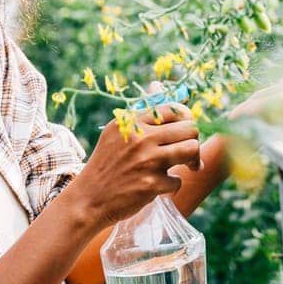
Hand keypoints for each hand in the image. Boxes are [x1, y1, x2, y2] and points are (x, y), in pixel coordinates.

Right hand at [71, 101, 200, 228]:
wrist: (89, 199)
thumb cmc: (106, 164)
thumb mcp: (116, 132)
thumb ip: (140, 113)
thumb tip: (158, 84)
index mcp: (132, 122)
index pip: (173, 109)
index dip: (185, 119)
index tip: (183, 131)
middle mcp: (140, 138)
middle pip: (189, 128)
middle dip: (193, 140)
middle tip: (188, 152)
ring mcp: (147, 161)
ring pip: (192, 149)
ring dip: (193, 160)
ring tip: (189, 166)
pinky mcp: (151, 184)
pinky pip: (178, 180)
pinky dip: (172, 186)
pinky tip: (160, 187)